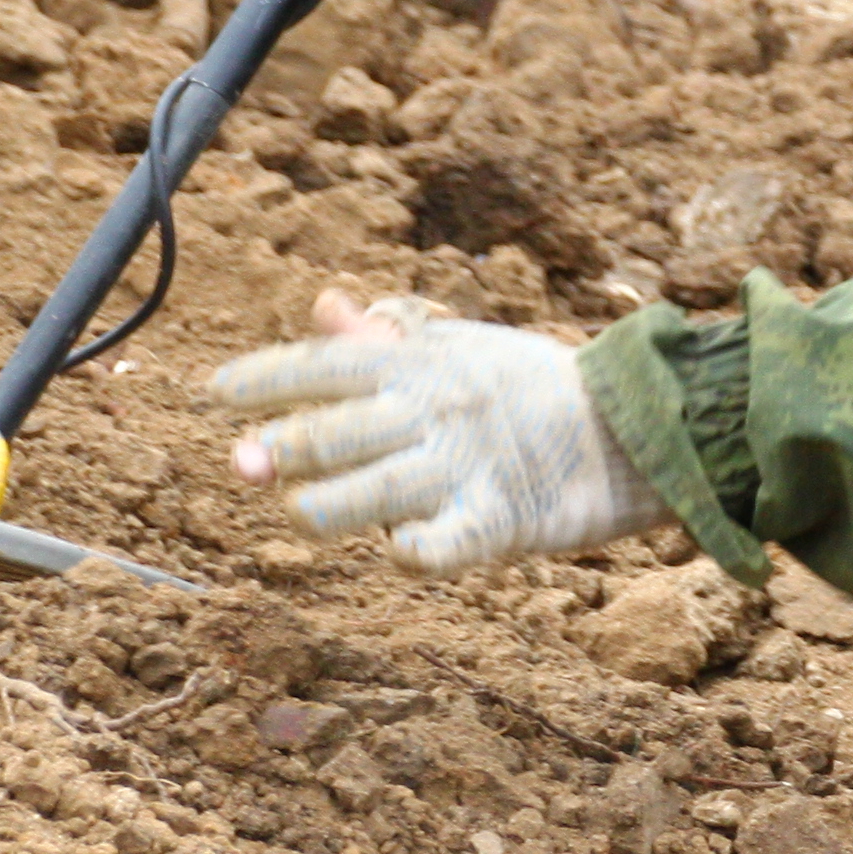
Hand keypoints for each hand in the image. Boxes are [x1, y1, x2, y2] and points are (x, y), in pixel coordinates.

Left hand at [218, 291, 673, 571]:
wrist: (636, 428)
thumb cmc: (532, 388)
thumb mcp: (460, 347)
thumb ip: (384, 336)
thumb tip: (322, 304)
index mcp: (420, 365)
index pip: (322, 366)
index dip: (261, 378)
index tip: (216, 395)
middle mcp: (434, 412)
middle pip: (334, 432)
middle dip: (277, 448)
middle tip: (243, 461)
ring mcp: (465, 468)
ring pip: (371, 493)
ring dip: (320, 507)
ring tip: (301, 511)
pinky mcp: (499, 522)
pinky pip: (439, 545)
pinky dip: (411, 549)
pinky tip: (397, 547)